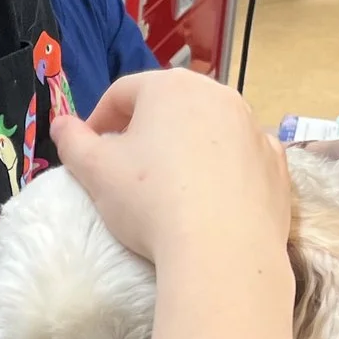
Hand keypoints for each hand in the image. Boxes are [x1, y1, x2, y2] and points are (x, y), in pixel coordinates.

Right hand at [51, 70, 290, 265]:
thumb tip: (61, 123)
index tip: (87, 150)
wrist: (223, 250)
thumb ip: (72, 142)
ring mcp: (253, 127)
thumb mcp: (95, 172)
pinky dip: (224, 169)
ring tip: (170, 185)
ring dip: (186, 147)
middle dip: (145, 130)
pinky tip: (211, 198)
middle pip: (170, 106)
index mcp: (169, 88)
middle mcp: (217, 95)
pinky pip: (241, 156)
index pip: (122, 92)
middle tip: (127, 167)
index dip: (98, 119)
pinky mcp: (277, 162)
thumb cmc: (150, 201)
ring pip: (209, 128)